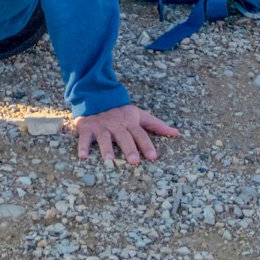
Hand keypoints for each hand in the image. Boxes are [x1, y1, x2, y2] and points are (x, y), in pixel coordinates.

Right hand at [65, 103, 179, 164]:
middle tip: (134, 161)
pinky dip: (83, 147)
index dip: (147, 145)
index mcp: (129, 122)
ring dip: (106, 150)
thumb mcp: (138, 115)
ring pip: (104, 138)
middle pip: (123, 137)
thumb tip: (176, 133)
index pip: (140, 134)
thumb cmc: (120, 112)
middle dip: (129, 148)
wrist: (95, 97)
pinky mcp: (86, 127)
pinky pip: (84, 138)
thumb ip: (156, 125)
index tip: (153, 157)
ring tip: (110, 162)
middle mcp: (116, 124)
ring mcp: (100, 126)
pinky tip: (83, 157)